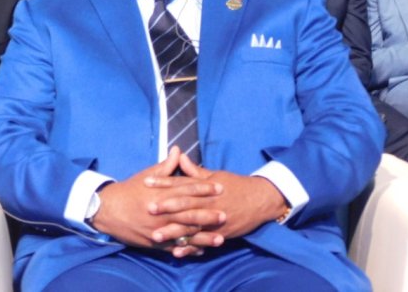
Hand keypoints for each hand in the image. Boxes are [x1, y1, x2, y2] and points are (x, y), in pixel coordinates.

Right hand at [91, 147, 225, 252]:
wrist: (107, 210)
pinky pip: (174, 247)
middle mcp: (161, 212)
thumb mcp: (147, 175)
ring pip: (184, 233)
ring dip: (203, 236)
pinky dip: (188, 249)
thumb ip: (166, 166)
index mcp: (161, 193)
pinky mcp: (154, 242)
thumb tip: (178, 150)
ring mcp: (158, 229)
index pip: (187, 189)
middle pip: (188, 212)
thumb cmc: (129, 190)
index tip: (220, 187)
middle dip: (208, 214)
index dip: (204, 188)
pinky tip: (201, 250)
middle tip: (225, 214)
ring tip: (220, 238)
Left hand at [148, 152, 285, 256]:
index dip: (163, 183)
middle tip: (148, 209)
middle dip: (166, 207)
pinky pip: (202, 241)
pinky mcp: (220, 233)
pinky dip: (190, 247)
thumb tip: (179, 155)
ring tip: (156, 235)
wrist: (261, 199)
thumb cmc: (236, 185)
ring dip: (173, 231)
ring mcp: (214, 219)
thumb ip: (194, 170)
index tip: (146, 182)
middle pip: (184, 205)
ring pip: (191, 226)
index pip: (180, 183)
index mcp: (205, 187)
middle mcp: (208, 202)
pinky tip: (177, 251)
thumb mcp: (215, 175)